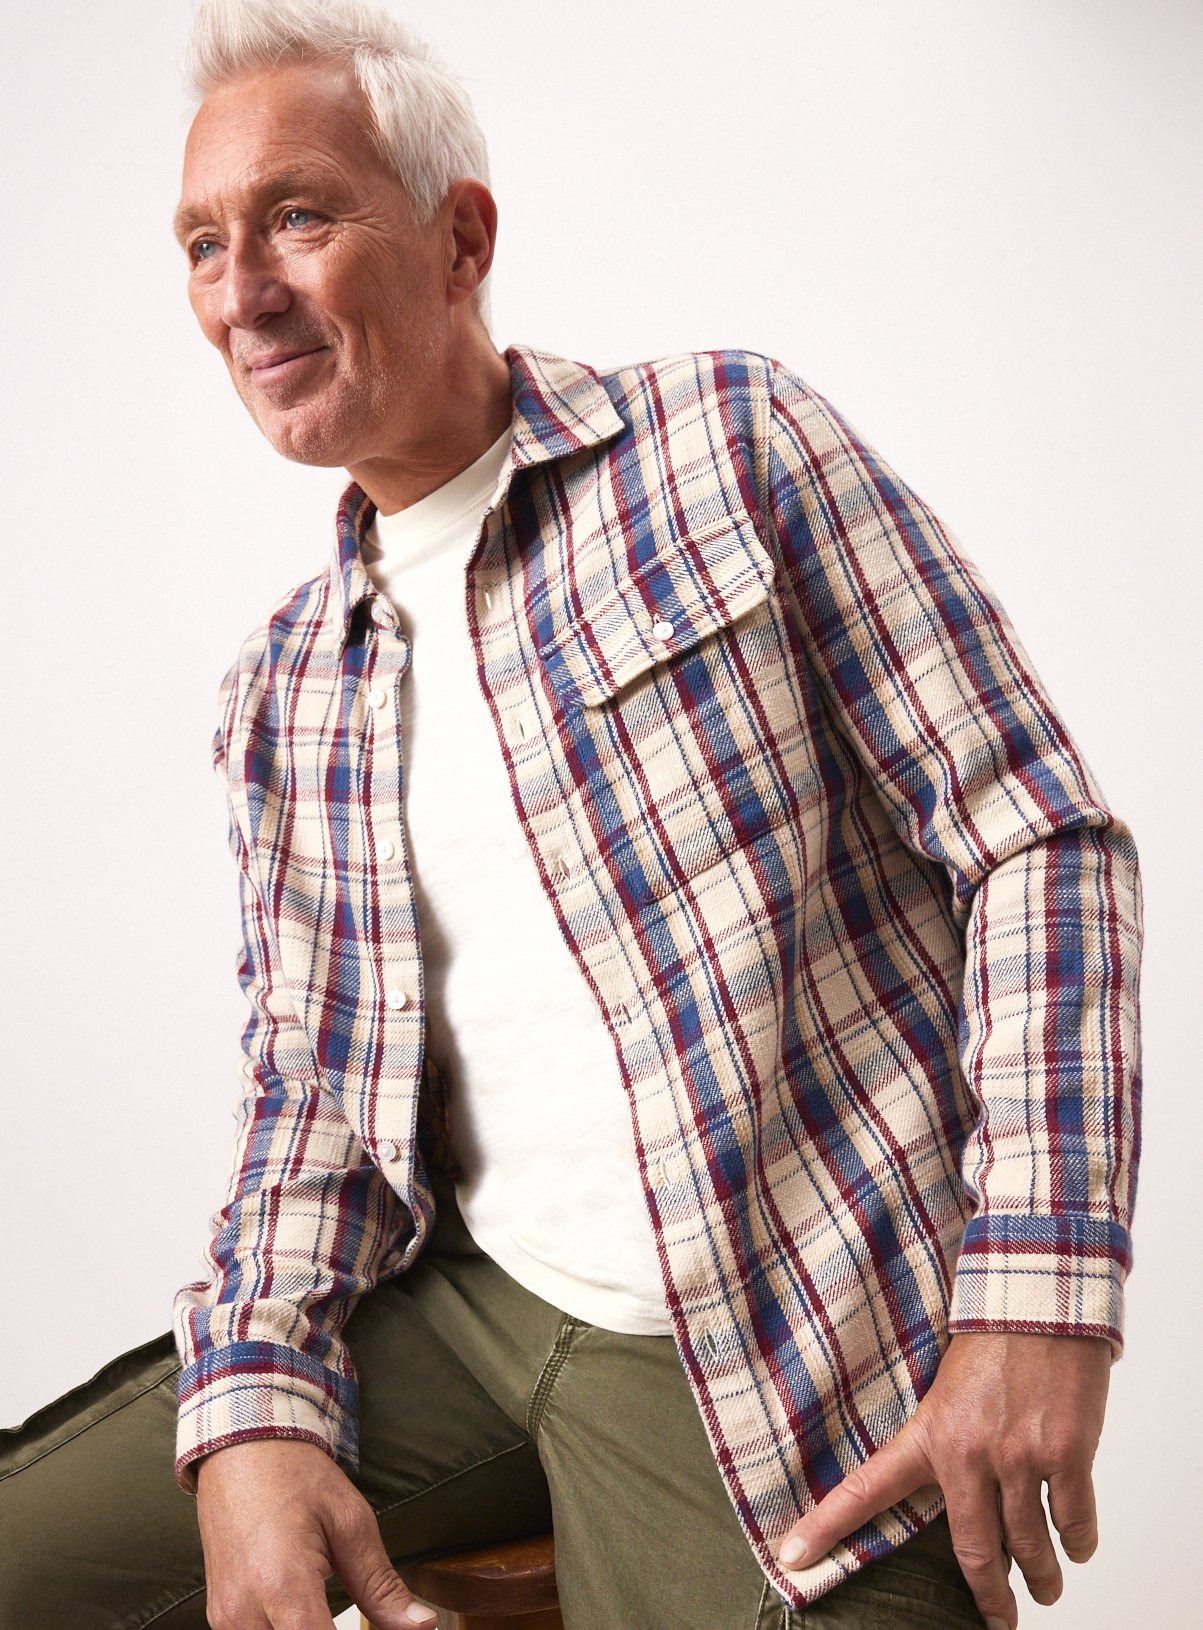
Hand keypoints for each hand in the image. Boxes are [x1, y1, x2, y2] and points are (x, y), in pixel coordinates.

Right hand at [196, 1437, 436, 1628]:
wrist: (240, 1449)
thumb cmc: (296, 1476)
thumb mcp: (351, 1521)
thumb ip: (381, 1585)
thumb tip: (422, 1626)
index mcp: (282, 1585)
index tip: (380, 1629)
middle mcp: (244, 1611)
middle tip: (361, 1619)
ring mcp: (225, 1618)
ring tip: (329, 1606)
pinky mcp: (219, 1617)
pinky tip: (306, 1612)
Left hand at [776, 1332, 1110, 1628]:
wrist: (1038, 1298)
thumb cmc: (992, 1341)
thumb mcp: (948, 1391)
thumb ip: (947, 1443)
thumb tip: (959, 1493)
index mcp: (929, 1436)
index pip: (866, 1489)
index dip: (828, 1528)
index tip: (792, 1560)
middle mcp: (970, 1454)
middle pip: (976, 1554)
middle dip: (990, 1598)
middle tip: (998, 1620)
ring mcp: (1019, 1456)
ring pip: (1031, 1547)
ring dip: (1042, 1577)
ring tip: (1045, 1588)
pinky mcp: (1066, 1453)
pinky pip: (1074, 1522)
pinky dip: (1078, 1541)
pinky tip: (1076, 1545)